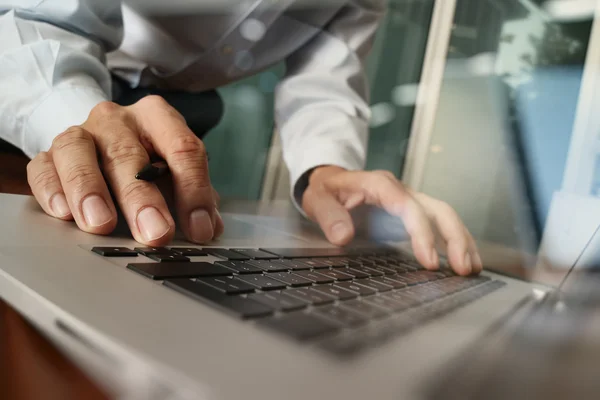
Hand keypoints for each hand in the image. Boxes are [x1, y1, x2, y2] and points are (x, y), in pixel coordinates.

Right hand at [27, 96, 223, 244]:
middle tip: (156, 233)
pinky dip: (52, 190)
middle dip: (143, 199)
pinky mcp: (48, 152)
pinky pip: (43, 167)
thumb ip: (193, 195)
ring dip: (91, 191)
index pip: (182, 148)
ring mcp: (80, 133)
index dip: (194, 191)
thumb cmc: (146, 158)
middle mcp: (117, 120)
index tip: (200, 229)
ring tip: (101, 224)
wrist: (99, 137)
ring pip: (79, 153)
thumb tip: (209, 227)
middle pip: (130, 155)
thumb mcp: (175, 170)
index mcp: (158, 117)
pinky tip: (64, 214)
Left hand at [302, 166, 481, 275]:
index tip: (429, 261)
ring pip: (444, 215)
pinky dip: (455, 241)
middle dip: (454, 238)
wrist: (330, 180)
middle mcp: (400, 190)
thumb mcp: (317, 199)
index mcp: (378, 184)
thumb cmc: (326, 189)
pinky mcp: (413, 212)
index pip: (408, 206)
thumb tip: (343, 237)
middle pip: (437, 209)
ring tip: (471, 269)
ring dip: (461, 241)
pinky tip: (464, 261)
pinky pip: (439, 224)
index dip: (422, 232)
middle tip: (462, 268)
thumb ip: (328, 216)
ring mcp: (410, 200)